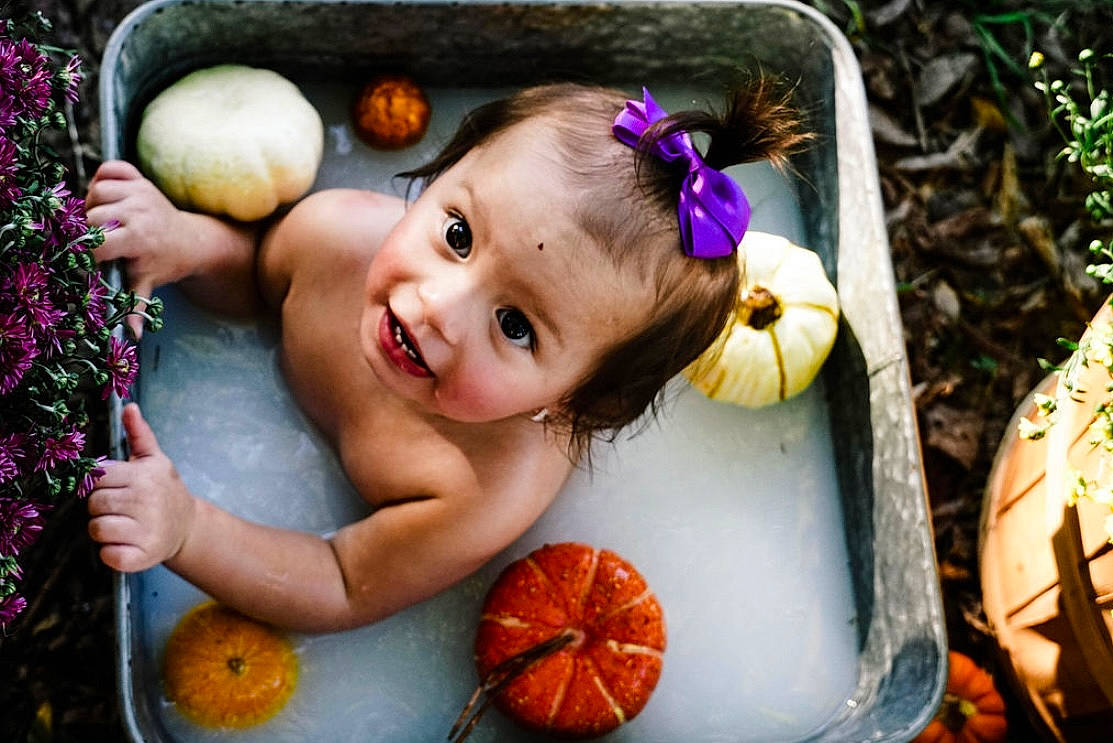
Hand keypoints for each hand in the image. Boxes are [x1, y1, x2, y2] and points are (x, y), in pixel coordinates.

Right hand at [86, 161, 191, 337]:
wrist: (191, 241)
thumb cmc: (164, 264)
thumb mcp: (148, 283)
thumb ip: (135, 307)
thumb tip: (132, 336)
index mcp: (139, 238)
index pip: (96, 241)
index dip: (86, 252)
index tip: (87, 259)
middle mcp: (139, 211)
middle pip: (91, 215)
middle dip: (86, 230)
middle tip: (95, 242)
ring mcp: (140, 192)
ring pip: (97, 189)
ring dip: (92, 204)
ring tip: (102, 222)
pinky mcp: (140, 179)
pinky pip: (111, 168)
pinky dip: (103, 177)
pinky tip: (106, 197)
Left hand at [87, 403, 195, 571]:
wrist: (188, 526)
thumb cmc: (164, 490)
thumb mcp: (155, 460)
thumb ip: (139, 433)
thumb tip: (129, 406)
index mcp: (144, 476)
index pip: (97, 477)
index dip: (101, 484)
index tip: (116, 488)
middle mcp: (145, 502)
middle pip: (93, 504)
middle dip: (101, 507)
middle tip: (120, 508)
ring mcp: (145, 530)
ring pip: (96, 529)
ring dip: (105, 529)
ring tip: (123, 525)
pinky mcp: (141, 556)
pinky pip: (108, 555)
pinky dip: (111, 553)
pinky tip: (126, 543)